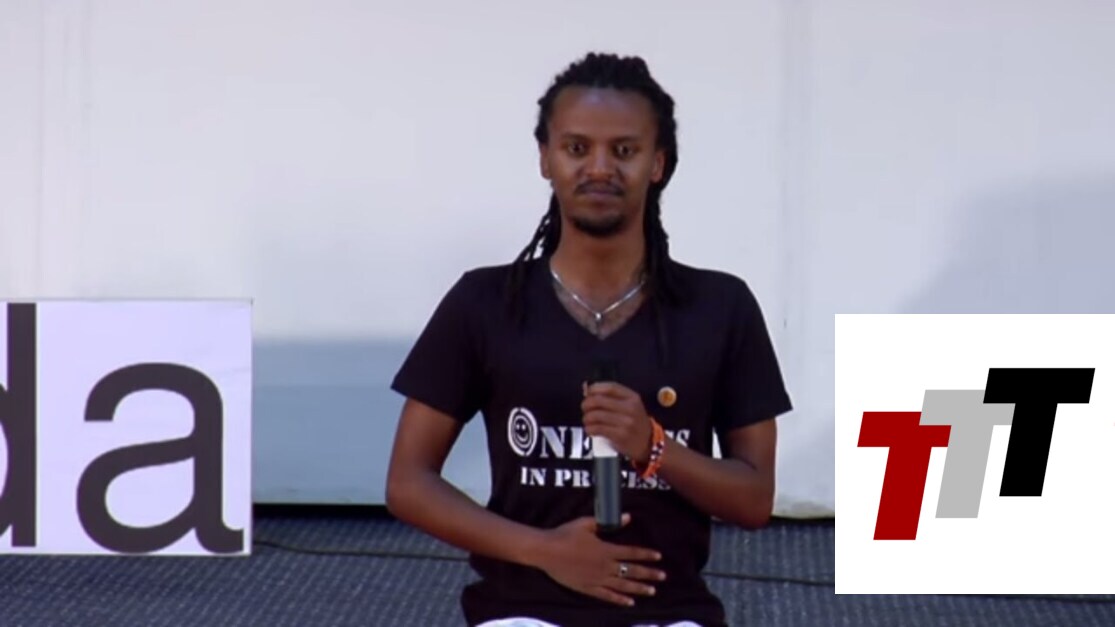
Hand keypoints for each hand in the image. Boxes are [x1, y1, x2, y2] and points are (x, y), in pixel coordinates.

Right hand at [534, 514, 665, 606]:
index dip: (646, 555)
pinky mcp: (587, 588)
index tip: (658, 557)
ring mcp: (597, 579)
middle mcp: (605, 566)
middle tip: (662, 576)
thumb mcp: (586, 523)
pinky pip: (607, 596)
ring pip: (623, 586)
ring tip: (652, 591)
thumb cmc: (565, 534)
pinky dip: (619, 600)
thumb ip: (608, 523)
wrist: (546, 551)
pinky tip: (630, 603)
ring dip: (639, 588)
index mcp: (606, 550)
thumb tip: (628, 517)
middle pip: (631, 571)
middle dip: (648, 573)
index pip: (631, 553)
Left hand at [581, 382, 652, 463]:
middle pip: (599, 401)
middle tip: (585, 408)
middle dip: (587, 404)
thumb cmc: (635, 421)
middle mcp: (630, 408)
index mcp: (632, 398)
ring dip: (587, 418)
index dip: (595, 388)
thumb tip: (587, 389)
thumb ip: (612, 396)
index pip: (610, 387)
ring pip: (596, 415)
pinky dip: (589, 429)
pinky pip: (597, 429)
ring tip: (587, 420)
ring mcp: (625, 422)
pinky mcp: (620, 435)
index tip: (587, 391)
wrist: (648, 443)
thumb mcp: (630, 405)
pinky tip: (590, 429)